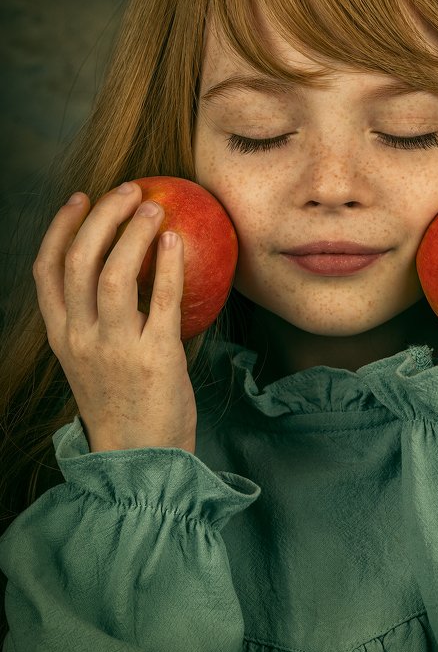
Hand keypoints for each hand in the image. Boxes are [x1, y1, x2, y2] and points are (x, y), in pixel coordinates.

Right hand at [32, 182, 197, 451]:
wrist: (141, 461)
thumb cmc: (127, 407)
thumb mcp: (96, 363)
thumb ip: (103, 323)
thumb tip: (136, 272)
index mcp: (62, 337)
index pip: (46, 271)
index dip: (60, 228)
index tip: (80, 198)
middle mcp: (79, 338)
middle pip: (78, 261)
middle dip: (101, 217)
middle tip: (128, 190)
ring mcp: (113, 348)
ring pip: (113, 274)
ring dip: (133, 232)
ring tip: (154, 207)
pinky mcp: (153, 357)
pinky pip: (160, 299)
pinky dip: (168, 265)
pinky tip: (177, 241)